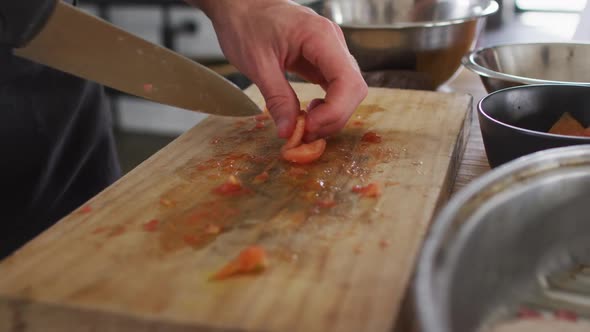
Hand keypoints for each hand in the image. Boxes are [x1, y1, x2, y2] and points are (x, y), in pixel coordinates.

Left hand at [191, 0, 367, 139]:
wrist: (240, 6)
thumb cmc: (245, 25)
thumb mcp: (257, 64)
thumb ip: (277, 98)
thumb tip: (289, 132)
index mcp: (320, 36)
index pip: (348, 80)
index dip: (335, 111)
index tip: (309, 127)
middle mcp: (333, 42)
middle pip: (354, 89)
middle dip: (334, 117)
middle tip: (304, 133)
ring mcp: (331, 51)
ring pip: (349, 91)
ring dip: (332, 115)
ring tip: (305, 125)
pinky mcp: (324, 60)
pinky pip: (337, 87)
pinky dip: (327, 106)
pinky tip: (310, 112)